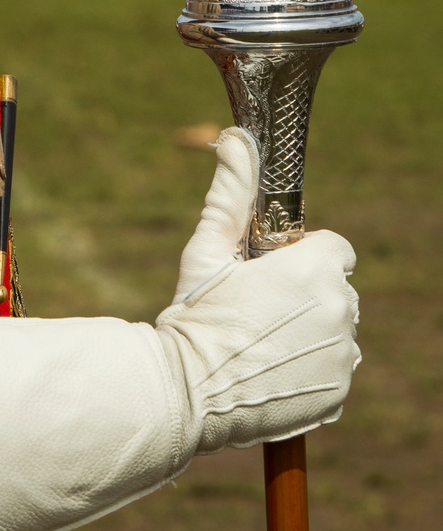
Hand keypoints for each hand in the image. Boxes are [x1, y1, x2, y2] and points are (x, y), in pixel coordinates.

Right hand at [156, 128, 359, 454]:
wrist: (187, 393)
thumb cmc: (196, 314)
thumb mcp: (208, 247)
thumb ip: (231, 191)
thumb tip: (236, 136)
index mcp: (317, 268)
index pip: (334, 249)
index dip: (300, 257)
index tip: (268, 271)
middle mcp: (341, 310)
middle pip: (335, 290)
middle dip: (304, 294)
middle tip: (256, 309)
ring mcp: (342, 356)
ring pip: (335, 331)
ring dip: (308, 332)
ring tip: (259, 342)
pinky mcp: (337, 393)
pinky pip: (332, 370)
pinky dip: (308, 369)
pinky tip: (270, 370)